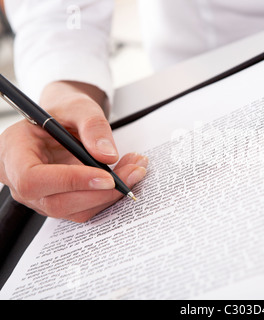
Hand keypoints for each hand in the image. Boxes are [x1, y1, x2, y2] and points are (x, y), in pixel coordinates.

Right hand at [0, 81, 147, 221]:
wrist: (64, 121)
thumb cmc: (64, 112)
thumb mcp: (79, 107)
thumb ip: (92, 126)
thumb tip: (107, 156)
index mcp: (14, 152)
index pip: (33, 179)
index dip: (70, 181)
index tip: (106, 176)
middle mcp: (21, 181)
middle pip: (57, 202)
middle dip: (101, 192)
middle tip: (133, 171)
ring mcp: (40, 196)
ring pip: (76, 210)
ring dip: (111, 195)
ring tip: (136, 168)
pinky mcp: (60, 202)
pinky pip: (86, 209)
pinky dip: (110, 195)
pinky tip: (128, 175)